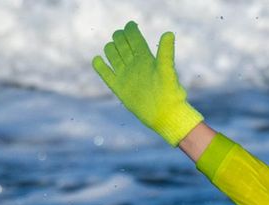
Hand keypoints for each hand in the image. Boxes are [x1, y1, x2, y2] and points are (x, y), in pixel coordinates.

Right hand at [92, 21, 202, 145]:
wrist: (165, 116)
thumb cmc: (170, 94)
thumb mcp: (167, 71)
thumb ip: (166, 53)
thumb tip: (169, 33)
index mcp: (146, 58)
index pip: (135, 38)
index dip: (131, 30)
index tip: (131, 25)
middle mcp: (135, 64)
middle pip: (122, 43)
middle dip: (119, 37)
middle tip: (121, 37)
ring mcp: (126, 75)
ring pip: (113, 55)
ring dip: (110, 49)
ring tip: (113, 49)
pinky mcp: (119, 87)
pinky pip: (105, 73)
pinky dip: (100, 66)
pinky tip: (98, 60)